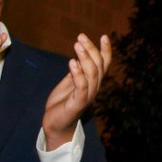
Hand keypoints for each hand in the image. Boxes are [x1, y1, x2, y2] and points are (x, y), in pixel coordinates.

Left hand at [42, 34, 112, 149]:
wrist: (55, 125)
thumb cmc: (62, 103)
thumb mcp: (69, 82)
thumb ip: (76, 71)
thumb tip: (79, 55)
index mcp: (93, 82)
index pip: (104, 64)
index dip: (106, 51)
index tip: (104, 36)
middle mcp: (94, 88)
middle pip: (98, 65)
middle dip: (91, 49)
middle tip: (80, 37)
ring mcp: (87, 96)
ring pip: (92, 74)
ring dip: (85, 58)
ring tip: (77, 45)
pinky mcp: (78, 103)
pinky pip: (81, 87)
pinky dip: (78, 74)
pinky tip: (72, 62)